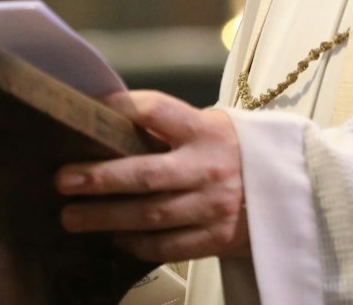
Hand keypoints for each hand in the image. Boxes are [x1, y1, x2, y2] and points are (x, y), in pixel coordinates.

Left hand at [56, 90, 249, 262]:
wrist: (289, 187)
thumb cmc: (232, 151)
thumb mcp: (210, 127)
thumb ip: (169, 127)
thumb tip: (109, 120)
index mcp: (206, 130)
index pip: (158, 110)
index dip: (123, 108)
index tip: (90, 110)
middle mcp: (209, 167)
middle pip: (147, 174)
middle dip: (101, 178)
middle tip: (63, 180)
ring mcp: (214, 206)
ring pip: (151, 216)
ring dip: (106, 217)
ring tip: (71, 216)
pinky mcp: (216, 238)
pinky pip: (168, 246)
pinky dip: (136, 243)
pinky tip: (114, 237)